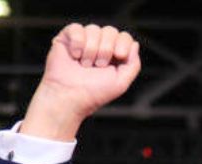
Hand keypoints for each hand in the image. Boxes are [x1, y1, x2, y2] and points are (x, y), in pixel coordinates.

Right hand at [21, 23, 141, 140]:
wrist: (70, 97)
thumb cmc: (94, 93)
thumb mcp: (121, 82)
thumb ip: (133, 65)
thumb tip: (134, 44)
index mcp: (113, 55)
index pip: (124, 37)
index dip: (123, 43)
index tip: (119, 55)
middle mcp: (99, 46)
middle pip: (110, 31)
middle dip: (106, 49)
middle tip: (98, 66)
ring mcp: (83, 41)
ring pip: (93, 29)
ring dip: (91, 50)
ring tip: (84, 65)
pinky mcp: (66, 38)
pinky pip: (76, 28)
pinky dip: (77, 42)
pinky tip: (74, 55)